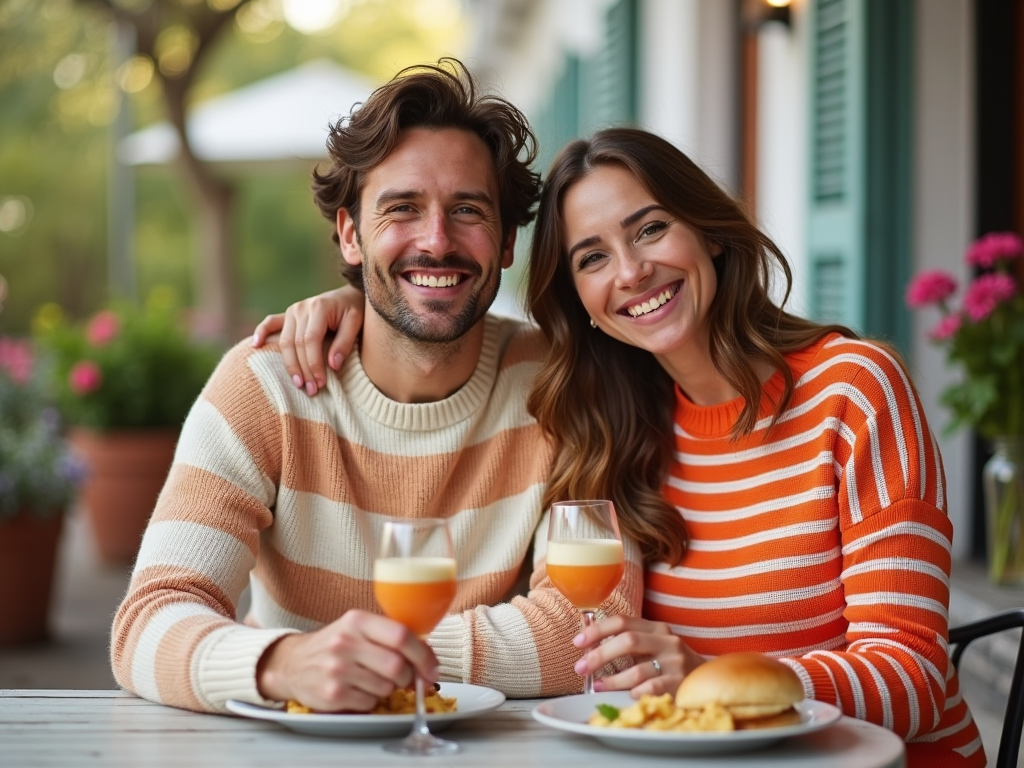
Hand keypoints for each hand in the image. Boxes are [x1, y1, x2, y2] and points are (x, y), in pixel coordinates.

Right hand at [251, 286, 364, 395]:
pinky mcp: (288, 314)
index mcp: (319, 308)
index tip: (320, 383)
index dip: (314, 363)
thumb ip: (344, 343)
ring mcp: (292, 310)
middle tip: (311, 390)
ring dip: (289, 364)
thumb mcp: (356, 323)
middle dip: (303, 369)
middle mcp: (301, 308)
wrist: (349, 295)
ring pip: (284, 341)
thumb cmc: (354, 311)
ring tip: (297, 383)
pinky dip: (261, 332)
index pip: (310, 340)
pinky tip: (255, 345)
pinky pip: (271, 323)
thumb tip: (332, 365)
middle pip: (296, 344)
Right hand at [256, 610, 438, 712]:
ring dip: (389, 688)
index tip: (432, 668)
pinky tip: (359, 689)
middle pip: (397, 666)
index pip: (401, 636)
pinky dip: (372, 699)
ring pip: (386, 686)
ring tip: (374, 680)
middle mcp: (345, 642)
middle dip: (409, 677)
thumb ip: (391, 635)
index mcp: (357, 620)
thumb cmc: (336, 645)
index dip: (424, 655)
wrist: (293, 663)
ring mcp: (337, 669)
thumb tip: (429, 658)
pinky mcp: (332, 694)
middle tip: (406, 679)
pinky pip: (370, 702)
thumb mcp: (359, 628)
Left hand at [572, 615, 704, 697]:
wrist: (708, 681)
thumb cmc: (671, 664)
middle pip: (627, 641)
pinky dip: (634, 693)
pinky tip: (626, 696)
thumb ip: (629, 642)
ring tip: (597, 686)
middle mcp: (667, 642)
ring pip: (636, 670)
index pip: (623, 621)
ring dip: (611, 680)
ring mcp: (675, 663)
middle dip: (599, 655)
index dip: (597, 630)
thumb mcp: (654, 646)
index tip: (578, 642)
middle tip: (580, 668)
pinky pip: (650, 689)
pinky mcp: (680, 684)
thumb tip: (590, 644)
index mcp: (656, 628)